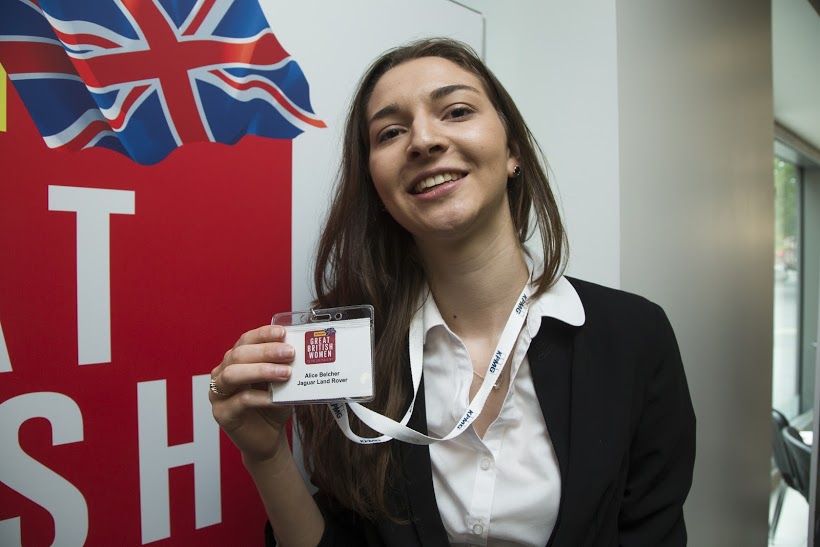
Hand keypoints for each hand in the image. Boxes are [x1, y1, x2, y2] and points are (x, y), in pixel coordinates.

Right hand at [209, 325, 294, 463]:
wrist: (269, 438)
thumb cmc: (273, 407)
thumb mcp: (281, 382)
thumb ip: (285, 367)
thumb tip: (302, 353)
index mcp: (236, 360)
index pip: (246, 340)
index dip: (263, 334)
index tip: (282, 333)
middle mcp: (223, 373)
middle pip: (239, 354)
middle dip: (266, 351)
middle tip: (289, 353)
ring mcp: (219, 393)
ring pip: (233, 375)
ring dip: (261, 370)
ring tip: (285, 373)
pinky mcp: (222, 413)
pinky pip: (240, 401)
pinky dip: (260, 397)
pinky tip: (275, 398)